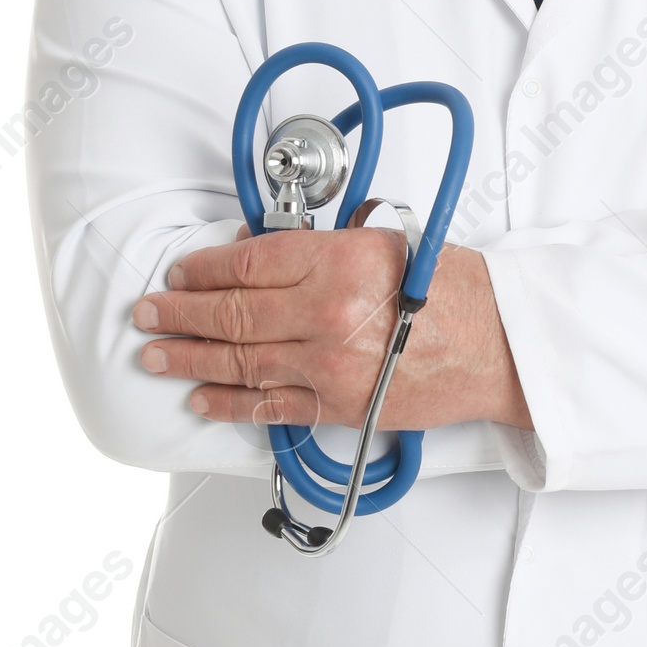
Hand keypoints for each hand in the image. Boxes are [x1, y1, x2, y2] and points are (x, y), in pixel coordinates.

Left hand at [131, 230, 531, 432]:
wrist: (498, 346)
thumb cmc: (454, 291)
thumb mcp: (383, 241)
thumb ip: (319, 245)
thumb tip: (261, 249)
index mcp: (336, 261)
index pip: (245, 262)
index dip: (200, 267)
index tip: (179, 271)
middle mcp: (325, 312)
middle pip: (229, 311)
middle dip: (178, 312)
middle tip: (147, 312)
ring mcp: (327, 364)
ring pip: (237, 359)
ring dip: (187, 357)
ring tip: (155, 355)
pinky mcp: (337, 404)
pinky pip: (269, 405)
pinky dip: (228, 402)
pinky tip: (201, 397)